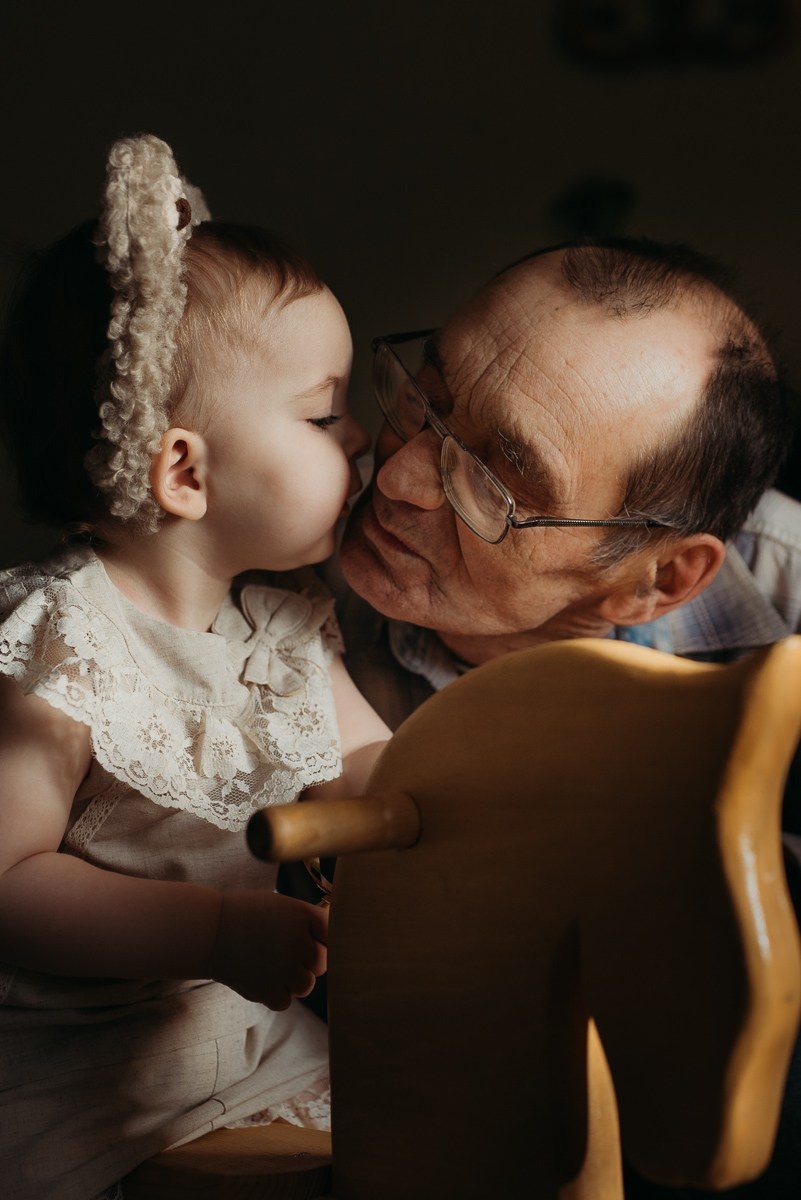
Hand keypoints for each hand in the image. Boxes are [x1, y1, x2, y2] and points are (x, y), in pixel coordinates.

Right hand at [210, 890, 327, 1010]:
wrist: (208, 931)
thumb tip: (338, 941)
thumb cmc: (247, 915)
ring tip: (270, 965)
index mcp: (302, 915)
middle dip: (308, 962)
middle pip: (322, 963)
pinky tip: (260, 976)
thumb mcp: (281, 906)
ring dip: (292, 979)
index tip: (310, 940)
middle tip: (286, 953)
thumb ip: (308, 922)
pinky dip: (275, 994)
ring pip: (306, 985)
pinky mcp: (266, 989)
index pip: (333, 935)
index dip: (323, 940)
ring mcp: (282, 967)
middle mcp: (296, 941)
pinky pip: (285, 1001)